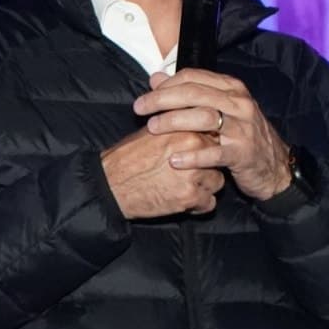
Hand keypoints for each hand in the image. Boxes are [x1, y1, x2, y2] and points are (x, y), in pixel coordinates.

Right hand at [101, 127, 223, 218]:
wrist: (110, 185)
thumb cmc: (128, 158)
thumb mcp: (152, 132)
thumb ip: (177, 126)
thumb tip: (193, 123)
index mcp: (185, 128)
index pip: (214, 135)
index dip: (206, 146)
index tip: (197, 154)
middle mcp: (193, 147)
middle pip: (218, 157)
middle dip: (207, 166)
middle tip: (188, 172)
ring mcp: (194, 173)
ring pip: (217, 181)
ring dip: (204, 187)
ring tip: (182, 187)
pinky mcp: (189, 197)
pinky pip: (209, 203)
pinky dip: (197, 205)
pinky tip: (181, 200)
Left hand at [132, 71, 291, 201]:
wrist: (275, 166)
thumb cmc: (241, 137)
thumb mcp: (219, 110)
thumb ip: (189, 93)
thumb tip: (156, 78)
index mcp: (231, 88)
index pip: (193, 77)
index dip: (166, 85)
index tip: (145, 96)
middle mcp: (239, 103)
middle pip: (195, 93)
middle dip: (162, 99)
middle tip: (140, 109)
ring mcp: (243, 127)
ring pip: (204, 117)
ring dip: (173, 121)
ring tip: (151, 129)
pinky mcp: (244, 153)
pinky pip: (215, 152)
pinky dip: (193, 156)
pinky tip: (174, 160)